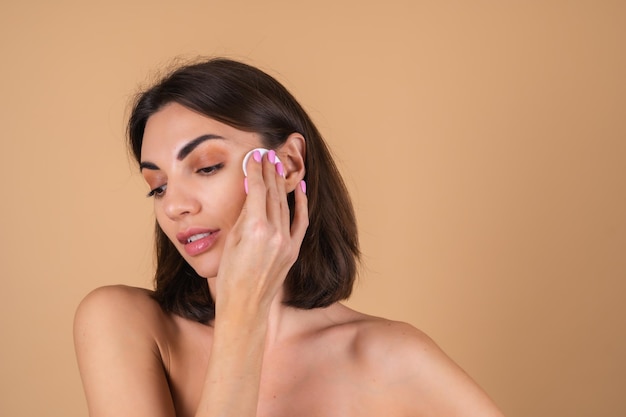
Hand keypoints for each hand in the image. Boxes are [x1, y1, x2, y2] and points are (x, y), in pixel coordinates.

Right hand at [215, 149, 307, 315]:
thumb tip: (252, 194)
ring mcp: (287, 242)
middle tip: (267, 154)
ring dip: (282, 183)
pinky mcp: (293, 251)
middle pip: (273, 194)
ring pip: (286, 205)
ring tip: (278, 164)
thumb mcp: (231, 242)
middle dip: (270, 171)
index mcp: (255, 229)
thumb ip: (244, 216)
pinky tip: (299, 187)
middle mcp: (274, 233)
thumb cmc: (230, 277)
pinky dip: (301, 204)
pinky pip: (300, 222)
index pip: (257, 190)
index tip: (255, 156)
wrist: (245, 307)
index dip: (256, 170)